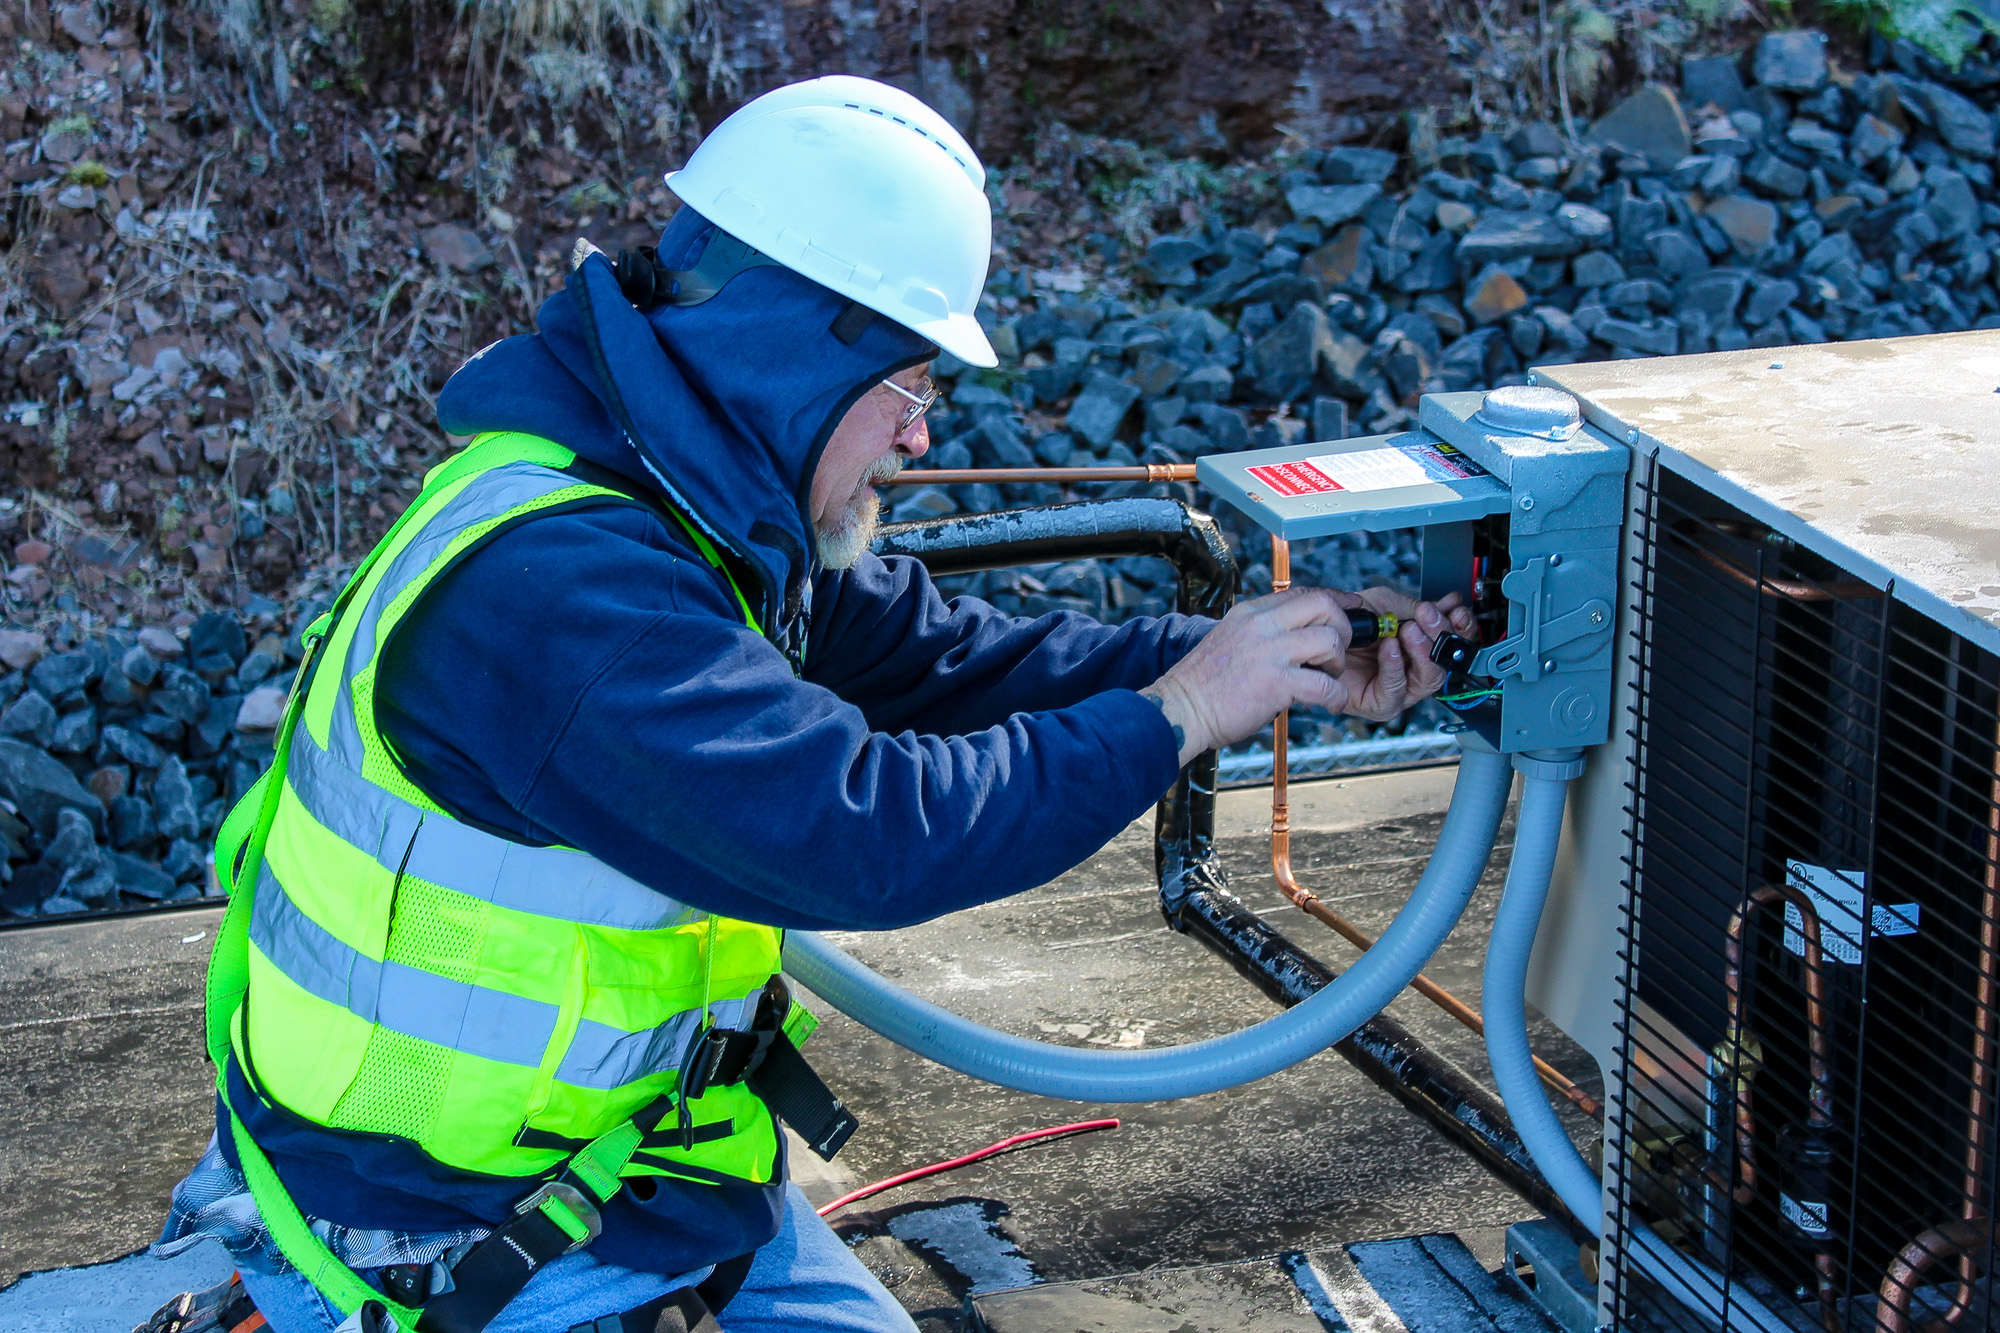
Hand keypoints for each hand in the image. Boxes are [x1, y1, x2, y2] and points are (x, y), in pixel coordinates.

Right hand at [1140, 587, 1355, 765]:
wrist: (1181, 709)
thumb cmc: (1204, 684)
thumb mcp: (1231, 640)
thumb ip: (1261, 633)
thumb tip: (1294, 636)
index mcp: (1251, 613)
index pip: (1302, 592)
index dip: (1334, 599)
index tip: (1350, 607)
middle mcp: (1261, 625)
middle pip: (1322, 606)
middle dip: (1342, 627)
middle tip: (1337, 652)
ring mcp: (1269, 652)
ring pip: (1329, 641)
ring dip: (1337, 663)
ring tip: (1328, 679)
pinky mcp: (1275, 683)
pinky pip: (1324, 685)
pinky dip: (1335, 696)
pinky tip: (1331, 704)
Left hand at [1324, 587, 1477, 721]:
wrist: (1315, 634)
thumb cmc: (1348, 623)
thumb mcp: (1385, 605)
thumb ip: (1415, 607)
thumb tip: (1446, 605)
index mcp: (1421, 648)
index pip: (1453, 643)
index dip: (1461, 628)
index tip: (1457, 611)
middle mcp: (1415, 671)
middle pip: (1445, 662)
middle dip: (1440, 635)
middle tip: (1427, 615)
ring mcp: (1400, 689)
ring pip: (1429, 679)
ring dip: (1423, 651)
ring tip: (1408, 630)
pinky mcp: (1380, 703)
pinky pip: (1396, 689)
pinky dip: (1395, 665)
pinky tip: (1389, 647)